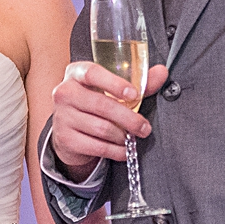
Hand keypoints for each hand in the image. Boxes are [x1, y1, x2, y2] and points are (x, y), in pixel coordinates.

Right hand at [50, 62, 167, 176]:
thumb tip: (162, 72)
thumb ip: (138, 82)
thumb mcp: (113, 88)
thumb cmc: (96, 101)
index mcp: (76, 73)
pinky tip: (124, 150)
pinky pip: (96, 147)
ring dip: (123, 136)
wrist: (69, 127)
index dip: (114, 83)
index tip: (134, 94)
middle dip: (129, 118)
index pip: (93, 73)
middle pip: (101, 105)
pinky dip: (115, 151)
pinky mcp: (65, 139)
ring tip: (132, 138)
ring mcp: (62, 116)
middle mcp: (65, 92)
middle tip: (145, 127)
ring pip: (101, 128)